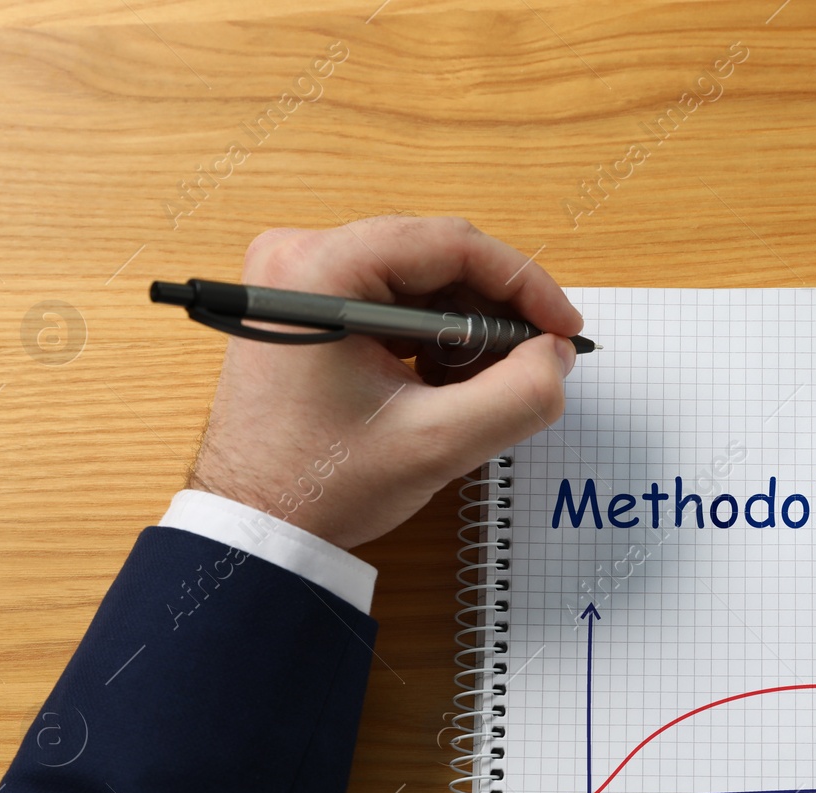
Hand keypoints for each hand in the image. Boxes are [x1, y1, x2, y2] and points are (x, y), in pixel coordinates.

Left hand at [186, 216, 582, 548]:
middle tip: (535, 363)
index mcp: (321, 270)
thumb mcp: (436, 443)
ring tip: (482, 387)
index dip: (523, 285)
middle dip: (494, 313)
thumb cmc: (318, 485)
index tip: (563, 329)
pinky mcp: (305, 307)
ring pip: (418, 281)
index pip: (450, 245)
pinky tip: (446, 386)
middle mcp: (301, 255)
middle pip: (435, 258)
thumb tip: (556, 356)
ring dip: (465, 329)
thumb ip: (518, 396)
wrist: (252, 524)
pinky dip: (432, 338)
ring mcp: (298, 279)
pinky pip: (391, 301)